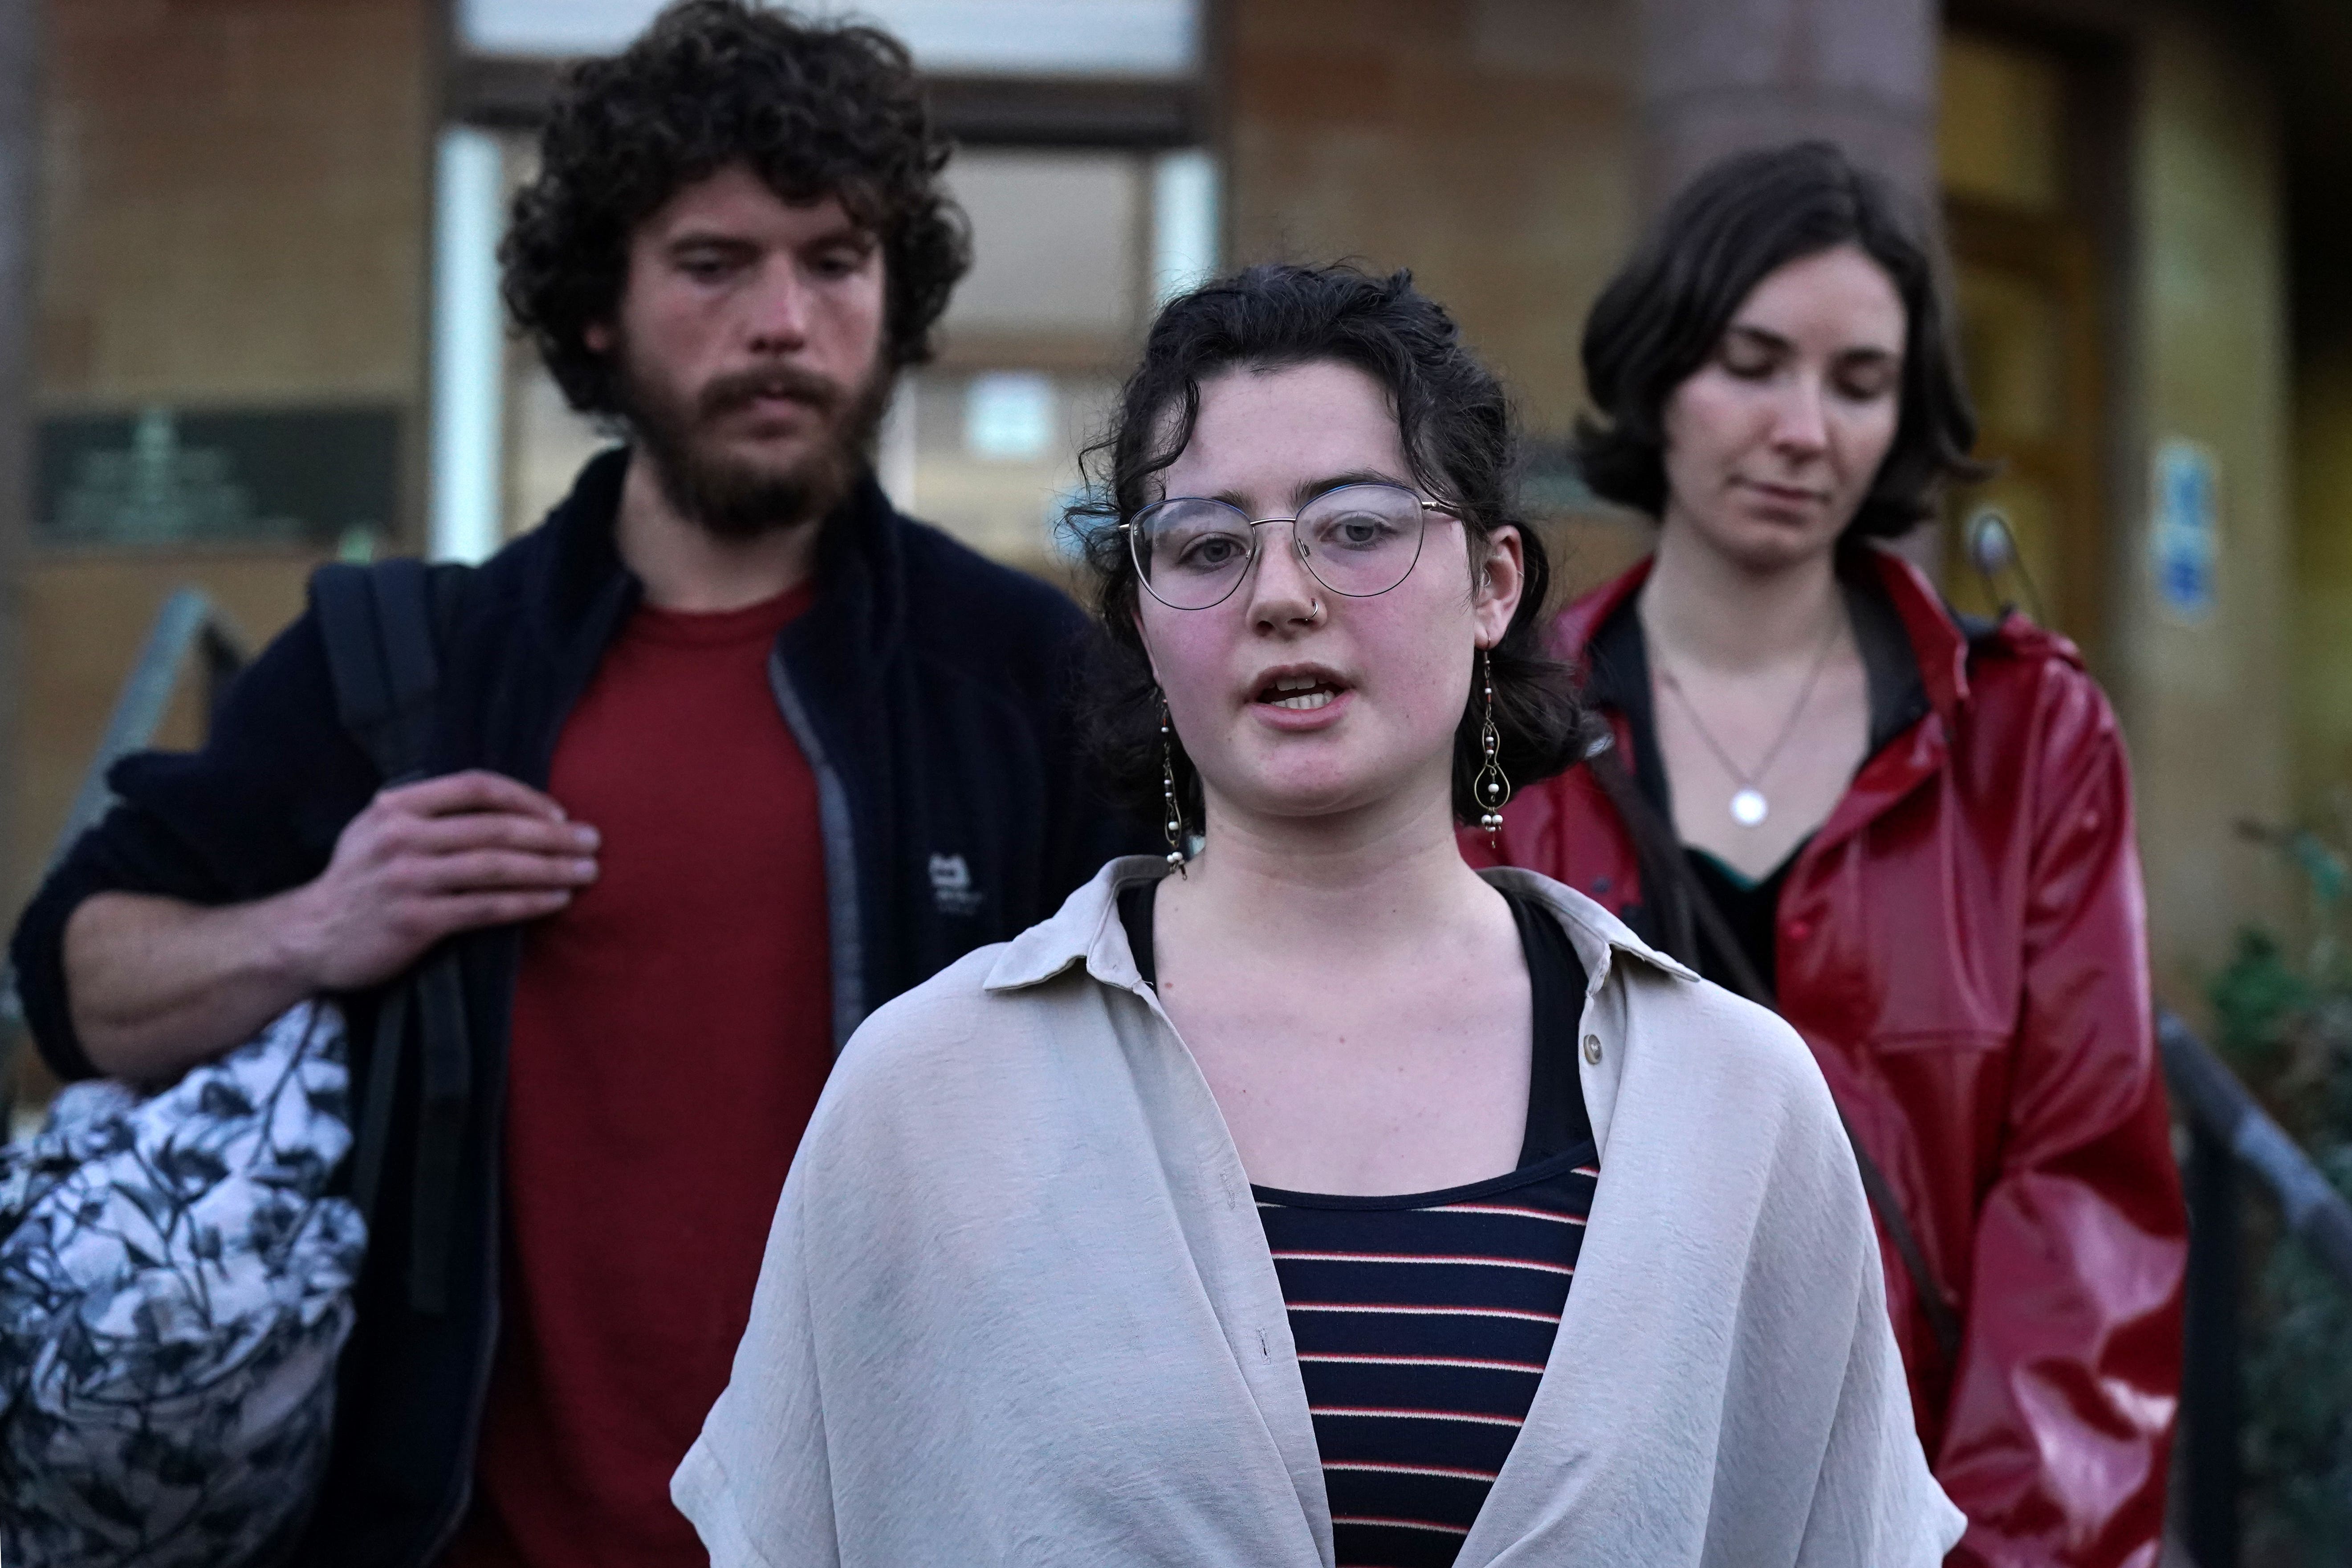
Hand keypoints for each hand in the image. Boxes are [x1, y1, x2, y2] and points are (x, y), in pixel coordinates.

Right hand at [278, 770, 597, 990]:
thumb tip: (499, 806)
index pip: (475, 786)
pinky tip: (557, 901)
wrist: (306, 937)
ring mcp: (408, 878)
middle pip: (496, 827)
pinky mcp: (416, 920)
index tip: (560, 814)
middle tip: (593, 842)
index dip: (525, 798)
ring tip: (587, 872)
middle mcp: (402, 836)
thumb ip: (426, 812)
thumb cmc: (356, 883)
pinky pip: (486, 907)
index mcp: (396, 805)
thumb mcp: (377, 830)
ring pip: (497, 867)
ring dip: (551, 869)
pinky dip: (528, 902)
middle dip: (553, 836)